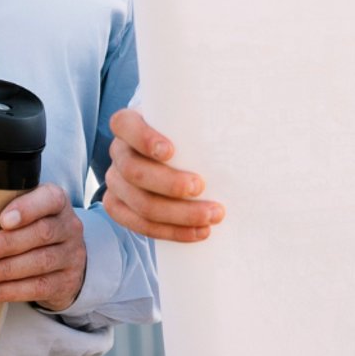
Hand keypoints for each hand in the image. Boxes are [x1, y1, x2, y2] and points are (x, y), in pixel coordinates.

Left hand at [0, 183, 85, 311]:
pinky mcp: (66, 282)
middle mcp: (69, 226)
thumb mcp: (26, 211)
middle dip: (6, 244)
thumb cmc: (32, 228)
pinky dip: (12, 290)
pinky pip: (40, 287)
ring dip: (6, 269)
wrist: (64, 260)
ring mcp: (71, 255)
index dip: (28, 209)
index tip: (2, 220)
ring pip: (41, 262)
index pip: (50, 199)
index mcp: (57, 202)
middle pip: (42, 233)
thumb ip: (3, 206)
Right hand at [105, 109, 224, 242]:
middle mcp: (118, 152)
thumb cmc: (187, 137)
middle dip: (169, 184)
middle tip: (201, 187)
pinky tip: (198, 232)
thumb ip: (203, 125)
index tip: (171, 151)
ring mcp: (116, 182)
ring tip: (211, 216)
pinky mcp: (120, 208)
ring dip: (178, 214)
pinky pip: (140, 226)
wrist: (177, 160)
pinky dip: (171, 232)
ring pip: (139, 204)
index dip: (144, 139)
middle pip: (134, 171)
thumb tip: (238, 133)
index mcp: (129, 125)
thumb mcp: (189, 124)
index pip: (124, 125)